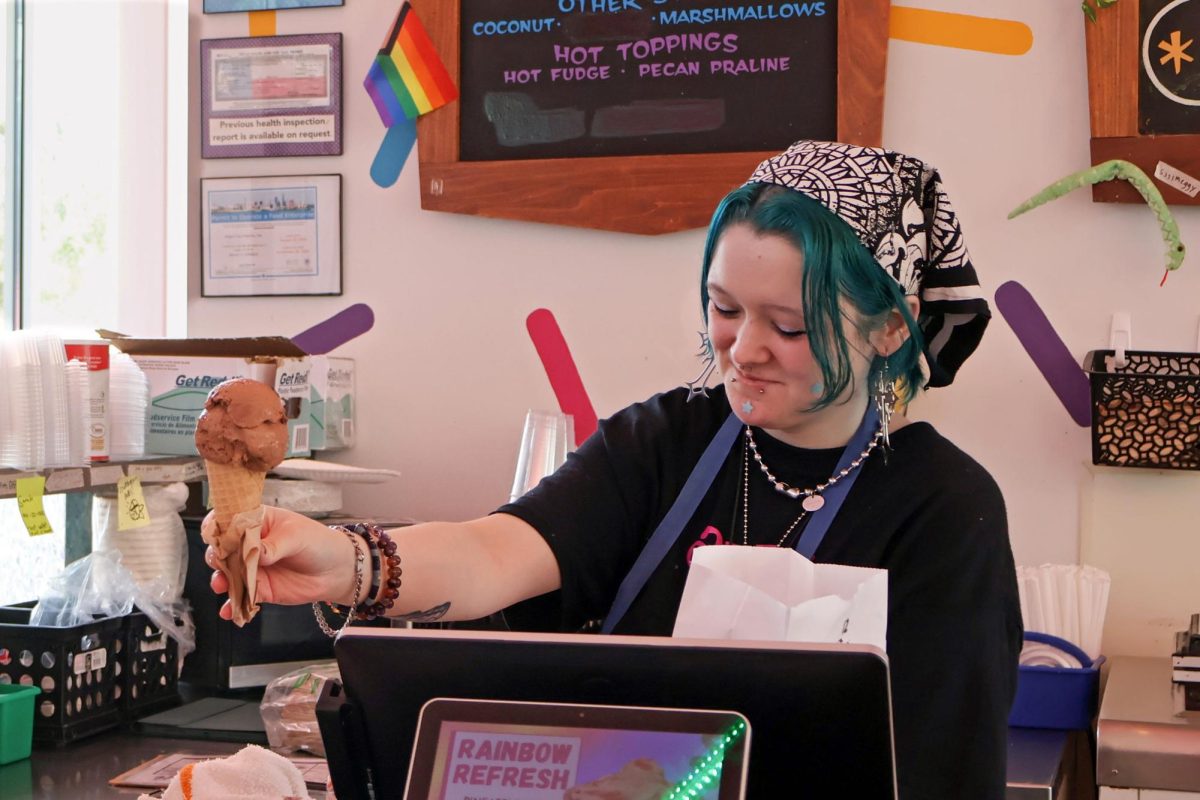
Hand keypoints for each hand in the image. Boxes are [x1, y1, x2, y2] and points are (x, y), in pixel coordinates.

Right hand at [206, 506, 357, 620]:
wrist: (337, 571)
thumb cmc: (319, 543)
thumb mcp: (297, 536)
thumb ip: (274, 545)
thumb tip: (255, 553)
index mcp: (258, 521)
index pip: (230, 519)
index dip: (218, 527)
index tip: (216, 537)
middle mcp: (251, 544)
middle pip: (223, 548)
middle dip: (217, 556)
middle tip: (222, 562)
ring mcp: (253, 567)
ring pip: (228, 573)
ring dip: (221, 580)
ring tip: (223, 584)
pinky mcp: (260, 588)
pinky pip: (241, 597)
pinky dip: (233, 605)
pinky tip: (230, 610)